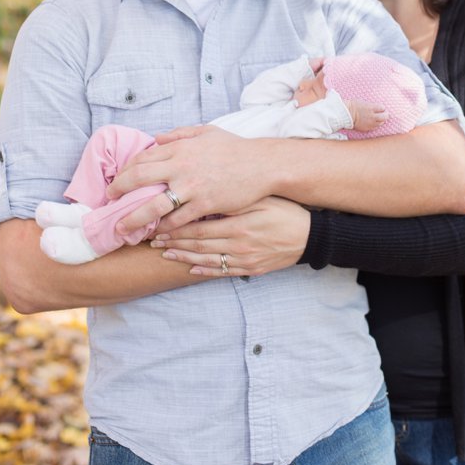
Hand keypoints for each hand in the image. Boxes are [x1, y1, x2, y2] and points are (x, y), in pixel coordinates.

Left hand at [108, 125, 273, 233]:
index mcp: (180, 147)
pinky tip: (155, 234)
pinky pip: (177, 220)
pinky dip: (163, 228)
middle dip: (119, 191)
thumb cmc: (235, 148)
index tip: (116, 181)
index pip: (143, 158)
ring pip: (154, 205)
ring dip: (134, 218)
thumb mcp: (207, 132)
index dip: (125, 171)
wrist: (263, 164)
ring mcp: (192, 186)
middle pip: (139, 178)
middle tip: (109, 202)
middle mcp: (181, 166)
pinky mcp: (205, 204)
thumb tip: (157, 138)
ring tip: (121, 228)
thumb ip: (180, 134)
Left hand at [149, 197, 310, 276]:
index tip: (159, 226)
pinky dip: (205, 270)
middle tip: (154, 240)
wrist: (309, 235)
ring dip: (184, 257)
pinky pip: (223, 272)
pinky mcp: (250, 269)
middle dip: (174, 243)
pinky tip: (191, 269)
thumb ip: (233, 197)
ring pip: (207, 260)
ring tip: (166, 254)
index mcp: (238, 224)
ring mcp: (244, 259)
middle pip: (198, 244)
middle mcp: (238, 244)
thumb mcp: (260, 198)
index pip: (199, 227)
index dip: (176, 228)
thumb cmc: (284, 209)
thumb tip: (205, 192)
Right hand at [347, 100, 387, 133]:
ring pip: (381, 123)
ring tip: (377, 118)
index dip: (382, 107)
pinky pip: (375, 127)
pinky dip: (375, 124)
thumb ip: (372, 106)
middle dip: (385, 114)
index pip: (383, 107)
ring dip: (381, 120)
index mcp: (371, 108)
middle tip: (384, 113)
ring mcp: (370, 123)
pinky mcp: (367, 128)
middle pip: (385, 116)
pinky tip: (372, 122)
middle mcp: (372, 116)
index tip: (380, 107)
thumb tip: (379, 108)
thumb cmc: (353, 106)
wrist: (346, 114)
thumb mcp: (364, 102)